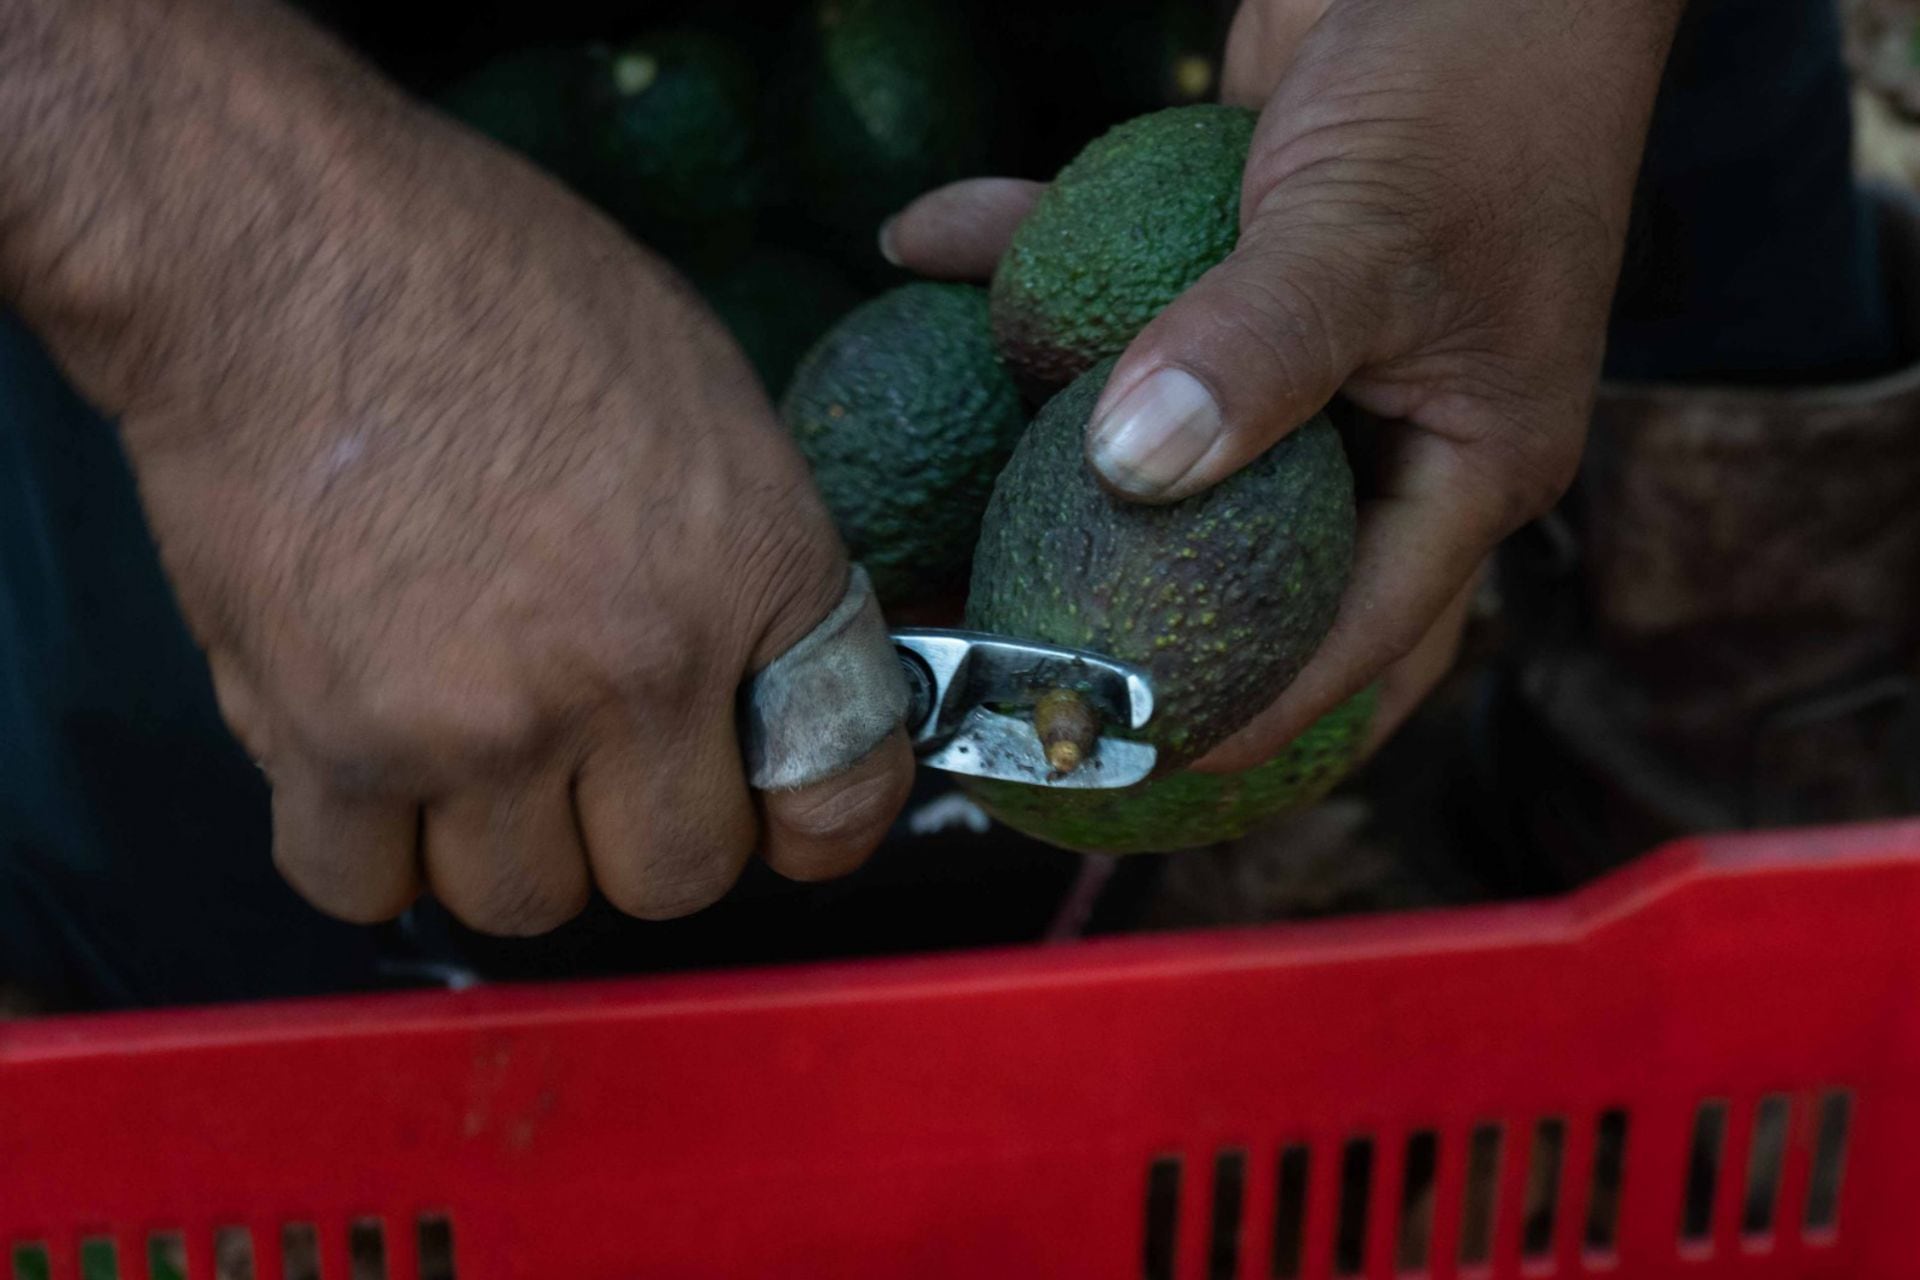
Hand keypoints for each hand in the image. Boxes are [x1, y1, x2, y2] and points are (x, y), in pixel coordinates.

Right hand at [2, 0, 912, 931]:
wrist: (284, 248)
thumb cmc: (495, 290)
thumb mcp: (704, 399)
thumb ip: (755, 569)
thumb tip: (773, 688)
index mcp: (752, 572)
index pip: (844, 784)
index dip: (818, 821)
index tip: (785, 815)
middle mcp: (639, 671)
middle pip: (679, 877)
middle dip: (646, 831)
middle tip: (601, 760)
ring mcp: (486, 724)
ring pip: (527, 902)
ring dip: (507, 844)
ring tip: (470, 742)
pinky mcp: (333, 744)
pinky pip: (367, 887)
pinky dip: (371, 848)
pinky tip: (372, 760)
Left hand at [884, 0, 1679, 769]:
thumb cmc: (1478, 77)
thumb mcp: (1369, 236)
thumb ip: (1253, 357)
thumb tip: (1129, 476)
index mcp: (1464, 459)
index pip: (1364, 634)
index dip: (1259, 711)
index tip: (1135, 760)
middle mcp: (1384, 422)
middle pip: (1249, 561)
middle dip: (1137, 612)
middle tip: (1013, 661)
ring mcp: (1302, 345)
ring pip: (1163, 434)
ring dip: (1045, 442)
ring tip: (923, 500)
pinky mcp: (1231, 259)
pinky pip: (1119, 293)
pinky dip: (1029, 268)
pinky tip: (924, 247)